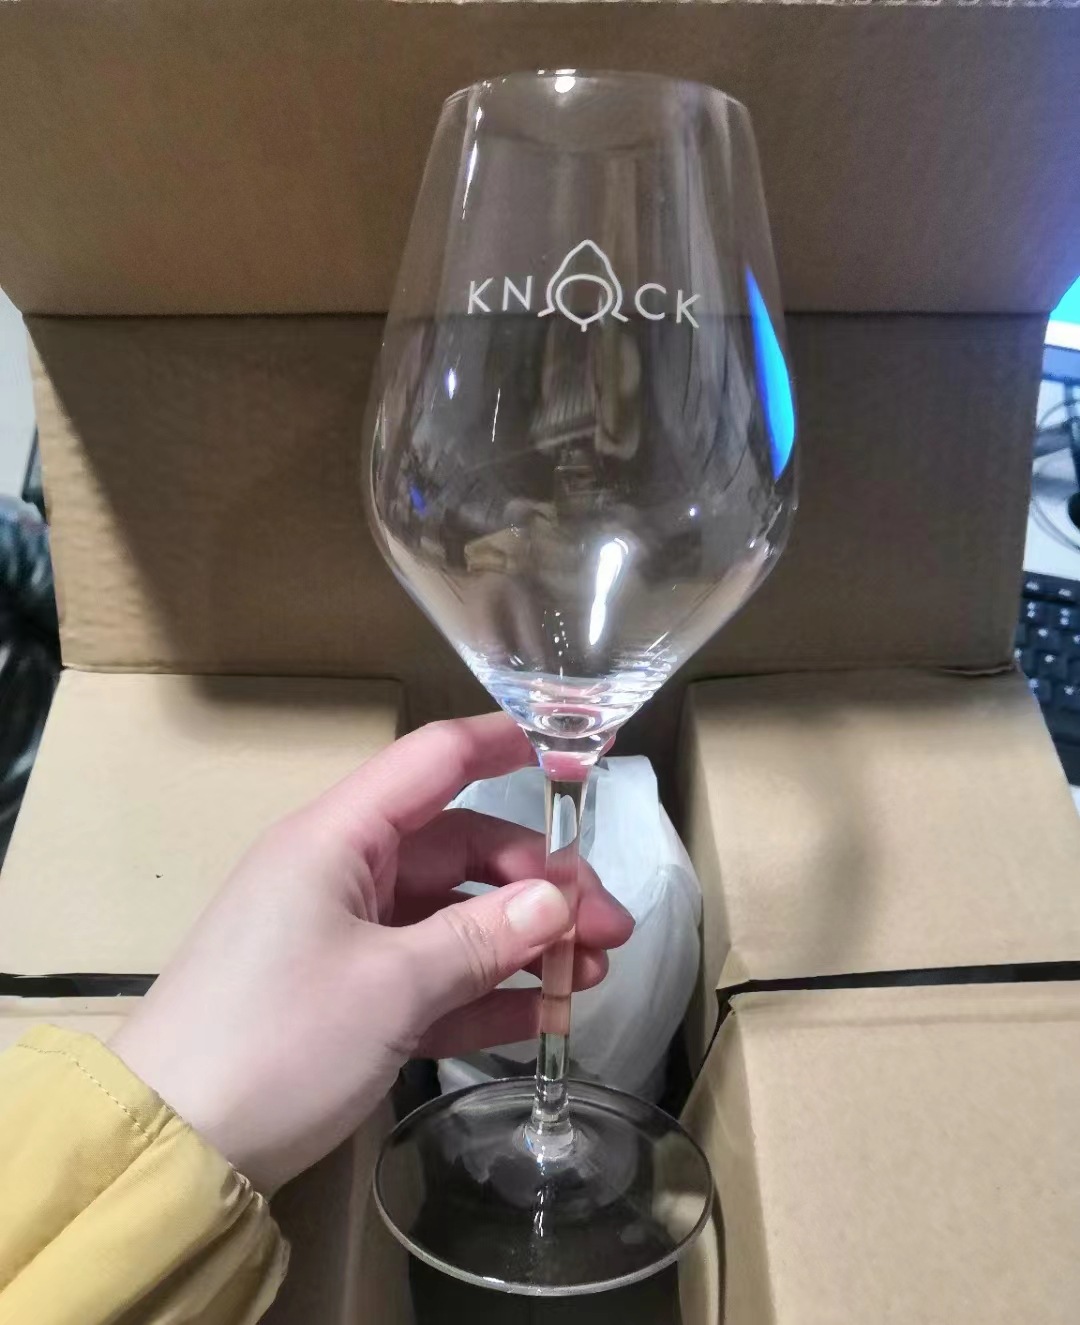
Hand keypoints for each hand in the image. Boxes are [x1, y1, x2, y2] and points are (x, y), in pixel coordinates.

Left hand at [111, 714, 632, 1195]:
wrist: (175, 1151)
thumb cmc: (278, 1040)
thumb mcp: (391, 986)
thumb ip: (482, 938)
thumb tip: (560, 902)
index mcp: (338, 839)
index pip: (433, 762)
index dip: (502, 746)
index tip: (575, 757)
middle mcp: (344, 874)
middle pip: (461, 850)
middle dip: (540, 885)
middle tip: (611, 929)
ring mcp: (347, 937)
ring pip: (454, 917)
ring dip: (524, 942)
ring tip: (594, 976)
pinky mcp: (351, 997)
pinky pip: (433, 977)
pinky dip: (486, 993)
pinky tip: (547, 1016)